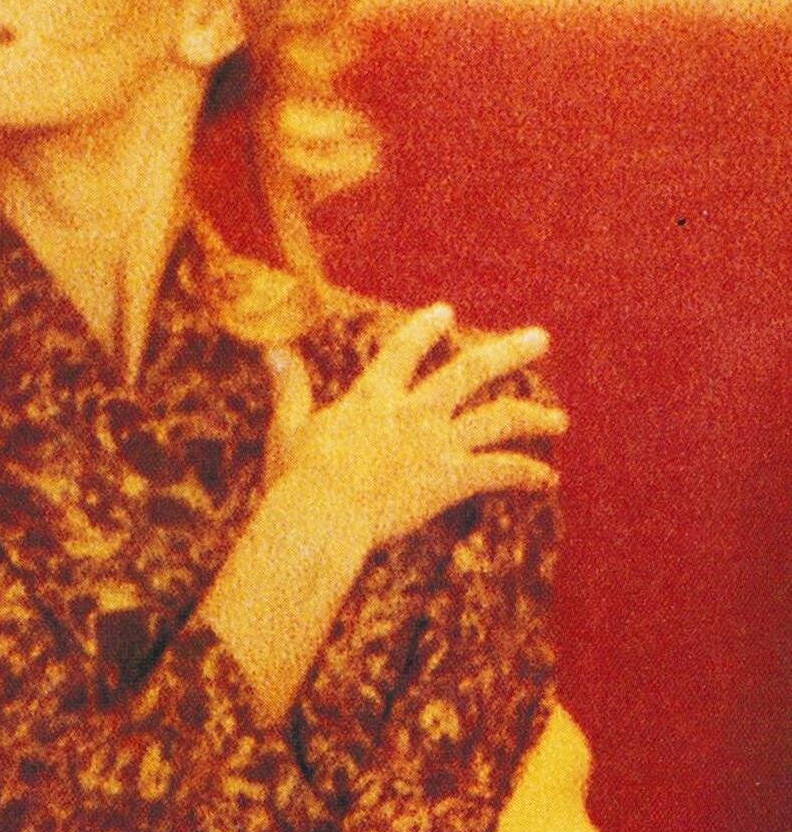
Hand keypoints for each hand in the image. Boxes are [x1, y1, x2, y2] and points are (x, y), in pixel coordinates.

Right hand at [262, 304, 560, 556]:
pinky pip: (501, 470)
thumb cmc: (296, 481)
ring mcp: (437, 443)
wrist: (321, 517)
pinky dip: (527, 474)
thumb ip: (289, 388)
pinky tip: (547, 479)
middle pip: (472, 372)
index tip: (445, 313)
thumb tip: (272, 350)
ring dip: (534, 417)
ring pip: (500, 418)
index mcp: (373, 397)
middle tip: (540, 339)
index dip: (426, 329)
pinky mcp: (451, 478)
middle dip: (509, 353)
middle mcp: (414, 411)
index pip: (405, 350)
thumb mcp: (288, 429)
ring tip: (558, 420)